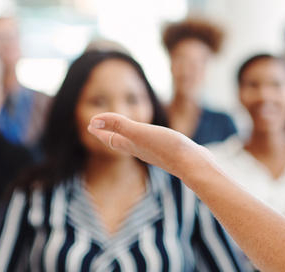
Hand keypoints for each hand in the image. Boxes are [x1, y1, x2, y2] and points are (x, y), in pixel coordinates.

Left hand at [87, 112, 213, 179]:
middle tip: (100, 128)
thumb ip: (118, 125)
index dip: (100, 131)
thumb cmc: (167, 148)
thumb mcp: (140, 132)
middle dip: (109, 134)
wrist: (193, 164)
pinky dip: (145, 138)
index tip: (90, 124)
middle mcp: (142, 150)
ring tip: (124, 132)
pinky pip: (152, 144)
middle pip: (120, 142)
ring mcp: (156, 153)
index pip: (110, 138)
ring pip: (136, 144)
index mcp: (133, 145)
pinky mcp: (170, 152)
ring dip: (126, 137)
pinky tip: (153, 138)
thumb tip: (94, 121)